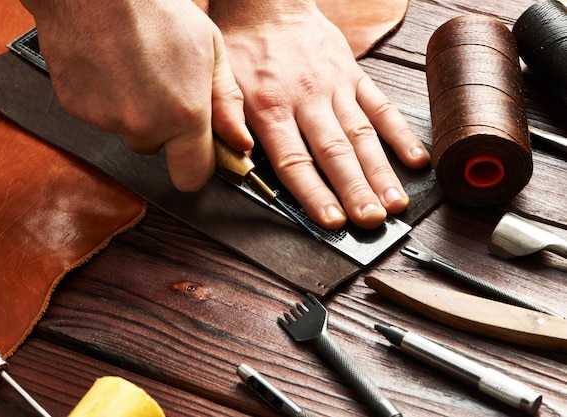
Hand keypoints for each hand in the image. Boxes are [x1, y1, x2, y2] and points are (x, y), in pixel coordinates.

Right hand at [19, 0, 252, 191]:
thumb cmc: (154, 8)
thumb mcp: (210, 48)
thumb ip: (227, 101)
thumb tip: (239, 141)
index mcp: (184, 114)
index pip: (192, 177)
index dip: (198, 166)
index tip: (199, 153)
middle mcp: (145, 125)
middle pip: (157, 150)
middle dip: (163, 130)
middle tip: (163, 88)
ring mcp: (108, 120)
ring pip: (128, 131)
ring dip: (135, 112)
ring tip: (136, 69)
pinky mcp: (78, 109)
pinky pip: (100, 116)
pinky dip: (106, 99)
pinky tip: (112, 67)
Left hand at [210, 1, 429, 228]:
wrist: (269, 3)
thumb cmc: (243, 48)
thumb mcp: (219, 82)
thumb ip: (226, 120)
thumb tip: (240, 157)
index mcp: (269, 107)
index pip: (295, 160)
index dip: (314, 193)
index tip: (332, 221)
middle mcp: (307, 99)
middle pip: (334, 152)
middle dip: (355, 190)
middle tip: (372, 221)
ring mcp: (335, 87)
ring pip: (362, 135)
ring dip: (380, 171)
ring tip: (395, 204)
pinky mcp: (354, 75)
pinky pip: (381, 106)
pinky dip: (400, 134)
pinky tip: (415, 160)